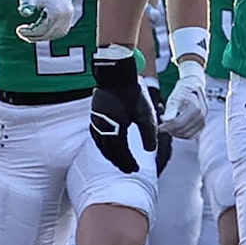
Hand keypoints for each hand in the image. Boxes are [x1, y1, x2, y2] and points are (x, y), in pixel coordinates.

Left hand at [14, 0, 78, 42]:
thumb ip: (26, 3)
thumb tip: (24, 12)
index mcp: (57, 10)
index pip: (43, 30)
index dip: (29, 33)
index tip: (18, 29)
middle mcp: (66, 13)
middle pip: (50, 33)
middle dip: (35, 36)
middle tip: (23, 33)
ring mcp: (70, 14)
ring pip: (57, 33)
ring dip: (43, 35)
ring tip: (31, 32)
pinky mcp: (70, 13)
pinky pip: (61, 29)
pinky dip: (50, 31)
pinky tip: (39, 28)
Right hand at [88, 47, 158, 175]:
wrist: (116, 74)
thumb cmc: (132, 92)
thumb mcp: (145, 113)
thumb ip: (149, 133)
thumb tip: (151, 150)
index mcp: (115, 130)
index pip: (121, 154)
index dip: (128, 163)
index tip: (135, 170)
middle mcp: (102, 129)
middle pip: (110, 152)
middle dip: (119, 162)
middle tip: (128, 168)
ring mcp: (96, 122)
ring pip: (102, 146)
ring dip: (111, 155)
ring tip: (119, 160)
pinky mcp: (95, 115)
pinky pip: (97, 137)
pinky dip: (104, 145)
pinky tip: (109, 144)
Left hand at [160, 66, 206, 137]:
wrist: (193, 86)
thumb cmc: (184, 90)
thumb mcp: (174, 98)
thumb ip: (170, 110)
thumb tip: (166, 120)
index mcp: (195, 107)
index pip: (179, 123)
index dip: (167, 127)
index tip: (160, 128)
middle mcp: (201, 115)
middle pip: (182, 130)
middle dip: (170, 130)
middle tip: (163, 126)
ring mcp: (203, 120)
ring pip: (187, 135)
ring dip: (176, 133)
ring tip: (169, 126)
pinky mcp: (202, 125)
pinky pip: (191, 135)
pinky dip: (182, 134)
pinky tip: (176, 128)